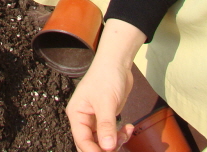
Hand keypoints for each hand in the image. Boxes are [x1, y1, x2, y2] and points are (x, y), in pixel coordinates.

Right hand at [66, 19, 145, 151]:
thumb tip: (107, 147)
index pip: (82, 140)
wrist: (117, 63)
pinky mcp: (106, 118)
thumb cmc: (106, 77)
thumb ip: (106, 125)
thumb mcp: (106, 102)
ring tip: (127, 133)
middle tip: (119, 145)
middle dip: (105, 148)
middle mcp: (84, 119)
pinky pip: (112, 135)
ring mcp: (95, 119)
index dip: (94, 151)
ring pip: (103, 142)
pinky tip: (129, 127)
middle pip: (91, 144)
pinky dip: (121, 135)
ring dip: (116, 142)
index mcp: (77, 114)